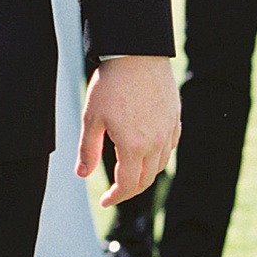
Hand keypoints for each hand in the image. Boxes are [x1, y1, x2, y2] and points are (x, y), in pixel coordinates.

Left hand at [79, 56, 179, 205]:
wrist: (137, 55)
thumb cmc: (110, 85)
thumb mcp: (91, 119)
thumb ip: (87, 150)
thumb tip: (82, 174)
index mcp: (133, 146)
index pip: (128, 184)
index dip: (116, 196)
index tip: (106, 200)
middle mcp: (156, 143)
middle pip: (147, 179)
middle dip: (130, 190)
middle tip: (116, 192)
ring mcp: (169, 130)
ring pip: (160, 164)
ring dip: (145, 174)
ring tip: (129, 173)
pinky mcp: (175, 118)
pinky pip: (170, 146)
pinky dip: (158, 156)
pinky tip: (147, 152)